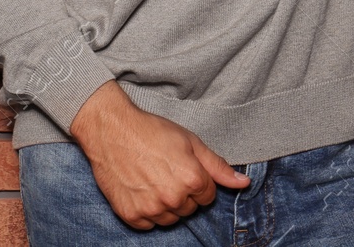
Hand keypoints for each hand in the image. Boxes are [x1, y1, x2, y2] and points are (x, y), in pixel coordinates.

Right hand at [69, 80, 250, 229]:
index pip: (208, 196)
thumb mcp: (189, 141)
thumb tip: (243, 183)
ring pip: (170, 219)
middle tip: (164, 170)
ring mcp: (150, 208)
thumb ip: (217, 166)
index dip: (196, 181)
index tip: (181, 167)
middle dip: (182, 193)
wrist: (110, 129)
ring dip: (165, 205)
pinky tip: (140, 189)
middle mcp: (173, 198)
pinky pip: (148, 224)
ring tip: (151, 179)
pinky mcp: (131, 214)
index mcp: (192, 179)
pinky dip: (146, 211)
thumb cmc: (150, 131)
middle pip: (189, 209)